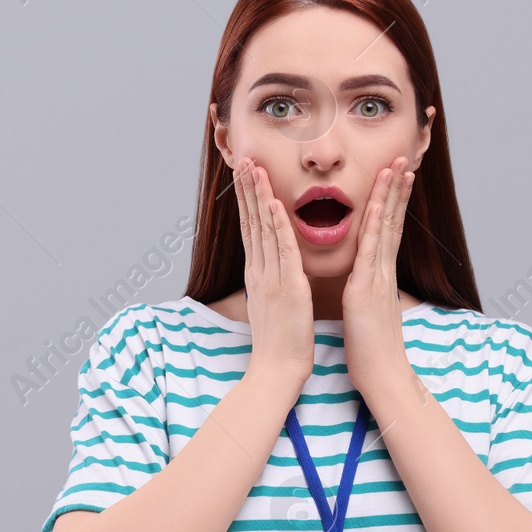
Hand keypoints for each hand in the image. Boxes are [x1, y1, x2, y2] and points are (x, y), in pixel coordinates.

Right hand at [232, 157, 314, 389]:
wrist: (277, 371)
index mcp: (258, 275)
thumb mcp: (273, 306)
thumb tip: (271, 272)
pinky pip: (282, 250)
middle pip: (251, 222)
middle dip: (247, 189)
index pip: (250, 229)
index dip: (247, 200)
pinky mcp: (288, 287)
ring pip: (263, 229)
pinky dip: (277, 225)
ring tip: (254, 168)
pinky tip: (274, 203)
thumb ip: (272, 284)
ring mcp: (271, 278)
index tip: (245, 175)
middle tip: (243, 160)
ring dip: (259, 197)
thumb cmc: (279, 344)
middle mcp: (260, 271)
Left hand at [343, 156, 417, 397]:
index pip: (387, 230)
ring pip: (386, 229)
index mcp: (380, 275)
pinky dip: (375, 227)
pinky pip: (371, 254)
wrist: (382, 375)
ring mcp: (378, 279)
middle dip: (397, 188)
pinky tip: (377, 205)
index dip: (392, 201)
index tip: (396, 175)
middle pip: (392, 221)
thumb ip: (370, 291)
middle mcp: (383, 271)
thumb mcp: (368, 311)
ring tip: (396, 166)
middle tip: (403, 157)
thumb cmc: (372, 349)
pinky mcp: (367, 290)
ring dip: (390, 197)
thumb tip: (367, 282)